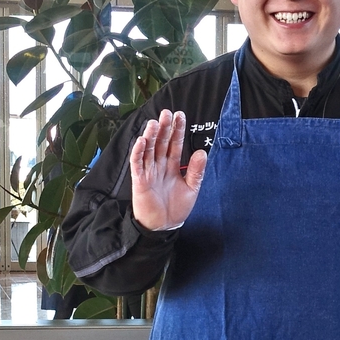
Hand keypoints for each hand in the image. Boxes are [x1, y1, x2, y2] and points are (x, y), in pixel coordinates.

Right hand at [128, 109, 206, 231]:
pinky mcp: (139, 181)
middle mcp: (159, 166)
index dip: (177, 130)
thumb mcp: (192, 188)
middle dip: (164, 128)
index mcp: (172, 166)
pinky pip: (137, 164)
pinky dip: (138, 152)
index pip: (174, 144)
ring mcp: (148, 172)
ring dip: (151, 136)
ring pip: (149, 150)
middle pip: (161, 143)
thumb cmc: (176, 208)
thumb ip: (196, 171)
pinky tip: (142, 141)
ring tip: (155, 123)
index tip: (180, 115)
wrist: (164, 227)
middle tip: (167, 113)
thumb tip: (202, 152)